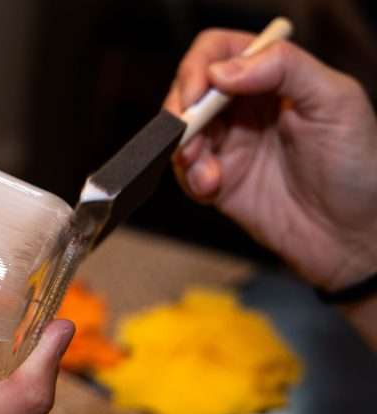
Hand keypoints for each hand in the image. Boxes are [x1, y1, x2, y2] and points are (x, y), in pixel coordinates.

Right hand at [164, 30, 376, 290]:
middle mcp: (246, 107)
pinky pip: (185, 171)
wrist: (348, 237)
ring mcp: (230, 144)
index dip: (200, 65)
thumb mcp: (335, 103)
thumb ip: (285, 69)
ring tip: (203, 168)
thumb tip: (223, 71)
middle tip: (186, 132)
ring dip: (183, 147)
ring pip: (181, 130)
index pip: (221, 50)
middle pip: (190, 88)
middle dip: (181, 109)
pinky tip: (211, 186)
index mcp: (274, 77)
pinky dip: (189, 177)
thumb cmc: (358, 168)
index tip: (199, 93)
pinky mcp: (217, 180)